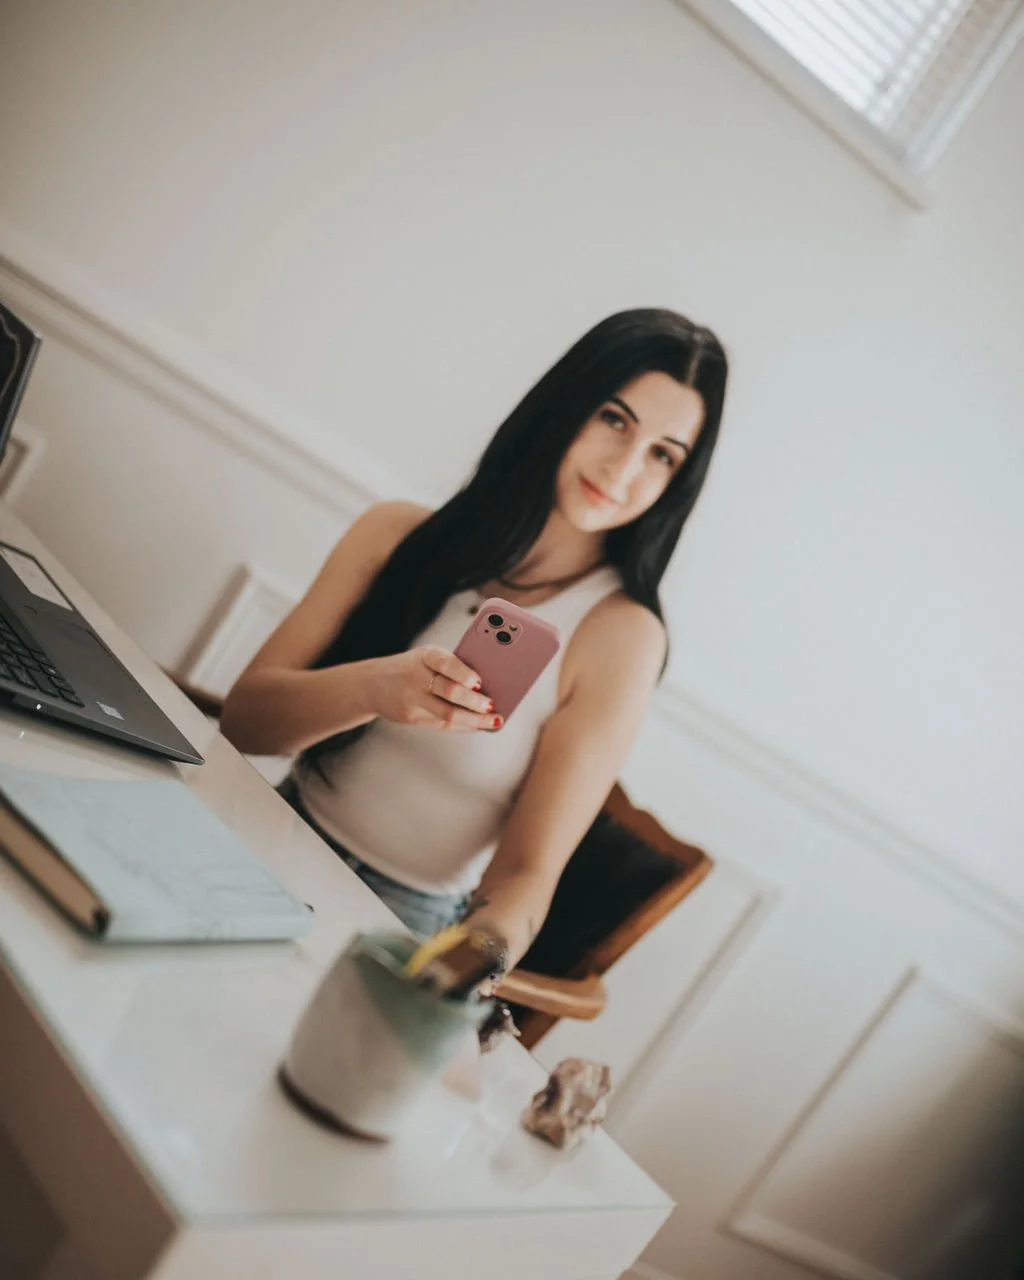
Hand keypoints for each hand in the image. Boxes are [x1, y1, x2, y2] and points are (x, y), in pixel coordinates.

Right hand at [366, 646, 498, 731]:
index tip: (480, 682)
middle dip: (475, 701)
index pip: (445, 663)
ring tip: (494, 720)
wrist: (372, 684)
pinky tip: (480, 726)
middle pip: (450, 692)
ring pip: (448, 714)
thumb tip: (490, 685)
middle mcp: (417, 677)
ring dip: (475, 720)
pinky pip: (443, 725)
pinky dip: (465, 726)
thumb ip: (452, 667)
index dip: (464, 673)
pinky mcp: (411, 718)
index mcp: (425, 656)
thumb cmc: (413, 667)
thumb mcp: (427, 657)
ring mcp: (412, 700)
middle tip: (492, 705)